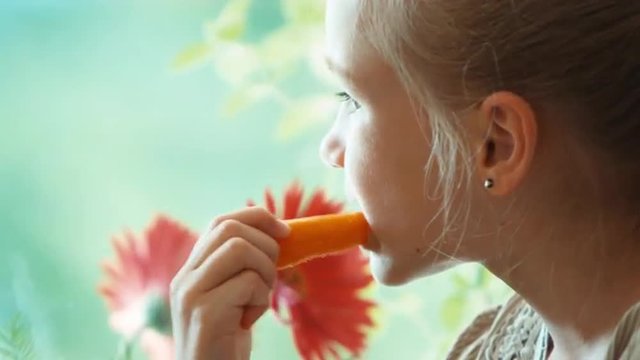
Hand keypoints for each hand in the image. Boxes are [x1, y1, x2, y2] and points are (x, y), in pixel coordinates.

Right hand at [170, 207, 289, 359]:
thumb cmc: (225, 341)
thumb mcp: (232, 296)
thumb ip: (241, 268)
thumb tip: (279, 234)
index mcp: (190, 270)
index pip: (221, 222)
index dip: (257, 218)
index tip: (285, 230)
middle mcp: (185, 277)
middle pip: (231, 229)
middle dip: (266, 245)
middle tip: (272, 274)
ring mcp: (191, 293)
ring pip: (241, 249)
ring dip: (265, 272)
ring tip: (258, 300)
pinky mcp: (205, 312)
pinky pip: (248, 282)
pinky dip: (260, 300)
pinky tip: (248, 321)